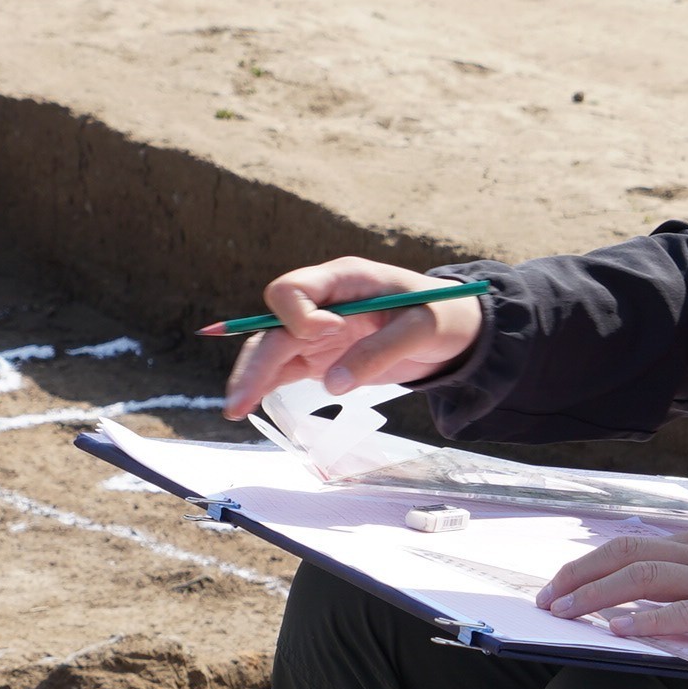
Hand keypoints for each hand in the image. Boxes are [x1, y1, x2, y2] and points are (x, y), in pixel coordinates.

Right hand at [222, 257, 487, 416]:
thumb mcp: (421, 328)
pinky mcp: (319, 357)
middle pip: (273, 326)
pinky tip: (246, 406)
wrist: (452, 330)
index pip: (293, 290)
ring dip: (251, 377)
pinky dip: (265, 385)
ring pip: (270, 350)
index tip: (330, 333)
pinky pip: (283, 369)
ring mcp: (317, 331)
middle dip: (256, 360)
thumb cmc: (441, 315)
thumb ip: (379, 351)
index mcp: (342, 279)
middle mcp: (321, 303)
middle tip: (241, 399)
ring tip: (234, 409)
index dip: (299, 316)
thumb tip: (333, 384)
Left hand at [537, 524, 687, 653]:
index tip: (562, 581)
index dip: (591, 561)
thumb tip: (654, 569)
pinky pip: (686, 613)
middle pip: (628, 553)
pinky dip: (648, 621)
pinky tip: (620, 631)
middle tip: (547, 599)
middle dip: (580, 575)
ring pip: (646, 578)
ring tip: (565, 613)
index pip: (635, 542)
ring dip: (598, 596)